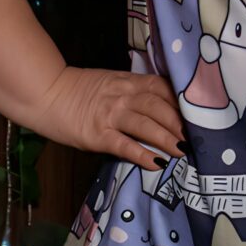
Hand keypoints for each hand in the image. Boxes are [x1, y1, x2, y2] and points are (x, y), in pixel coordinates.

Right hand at [32, 66, 185, 171]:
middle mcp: (123, 96)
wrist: (45, 93)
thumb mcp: (113, 82)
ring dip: (168, 139)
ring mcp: (110, 115)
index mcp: (130, 82)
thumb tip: (164, 106)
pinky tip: (157, 163)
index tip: (199, 115)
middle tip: (198, 138)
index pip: (163, 89)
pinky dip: (142, 154)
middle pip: (160, 108)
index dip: (182, 103)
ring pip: (146, 125)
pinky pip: (124, 145)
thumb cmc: (80, 89)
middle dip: (181, 124)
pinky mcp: (97, 135)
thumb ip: (136, 90)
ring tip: (184, 151)